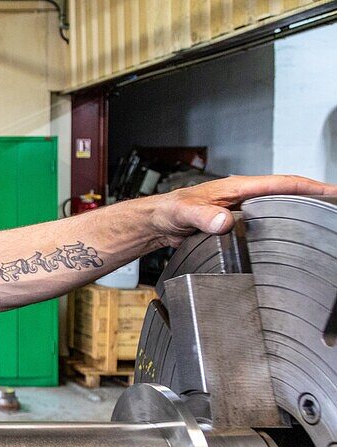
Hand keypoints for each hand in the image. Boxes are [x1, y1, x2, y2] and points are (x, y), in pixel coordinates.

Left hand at [151, 174, 336, 242]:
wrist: (158, 221)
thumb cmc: (169, 211)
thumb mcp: (185, 213)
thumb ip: (203, 216)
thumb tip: (224, 221)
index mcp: (238, 187)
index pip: (282, 183)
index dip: (309, 187)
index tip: (332, 192)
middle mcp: (243, 195)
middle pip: (286, 193)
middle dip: (313, 197)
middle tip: (333, 207)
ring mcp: (241, 208)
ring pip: (277, 206)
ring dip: (299, 209)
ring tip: (321, 218)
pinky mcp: (236, 220)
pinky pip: (265, 220)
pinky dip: (281, 223)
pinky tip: (290, 232)